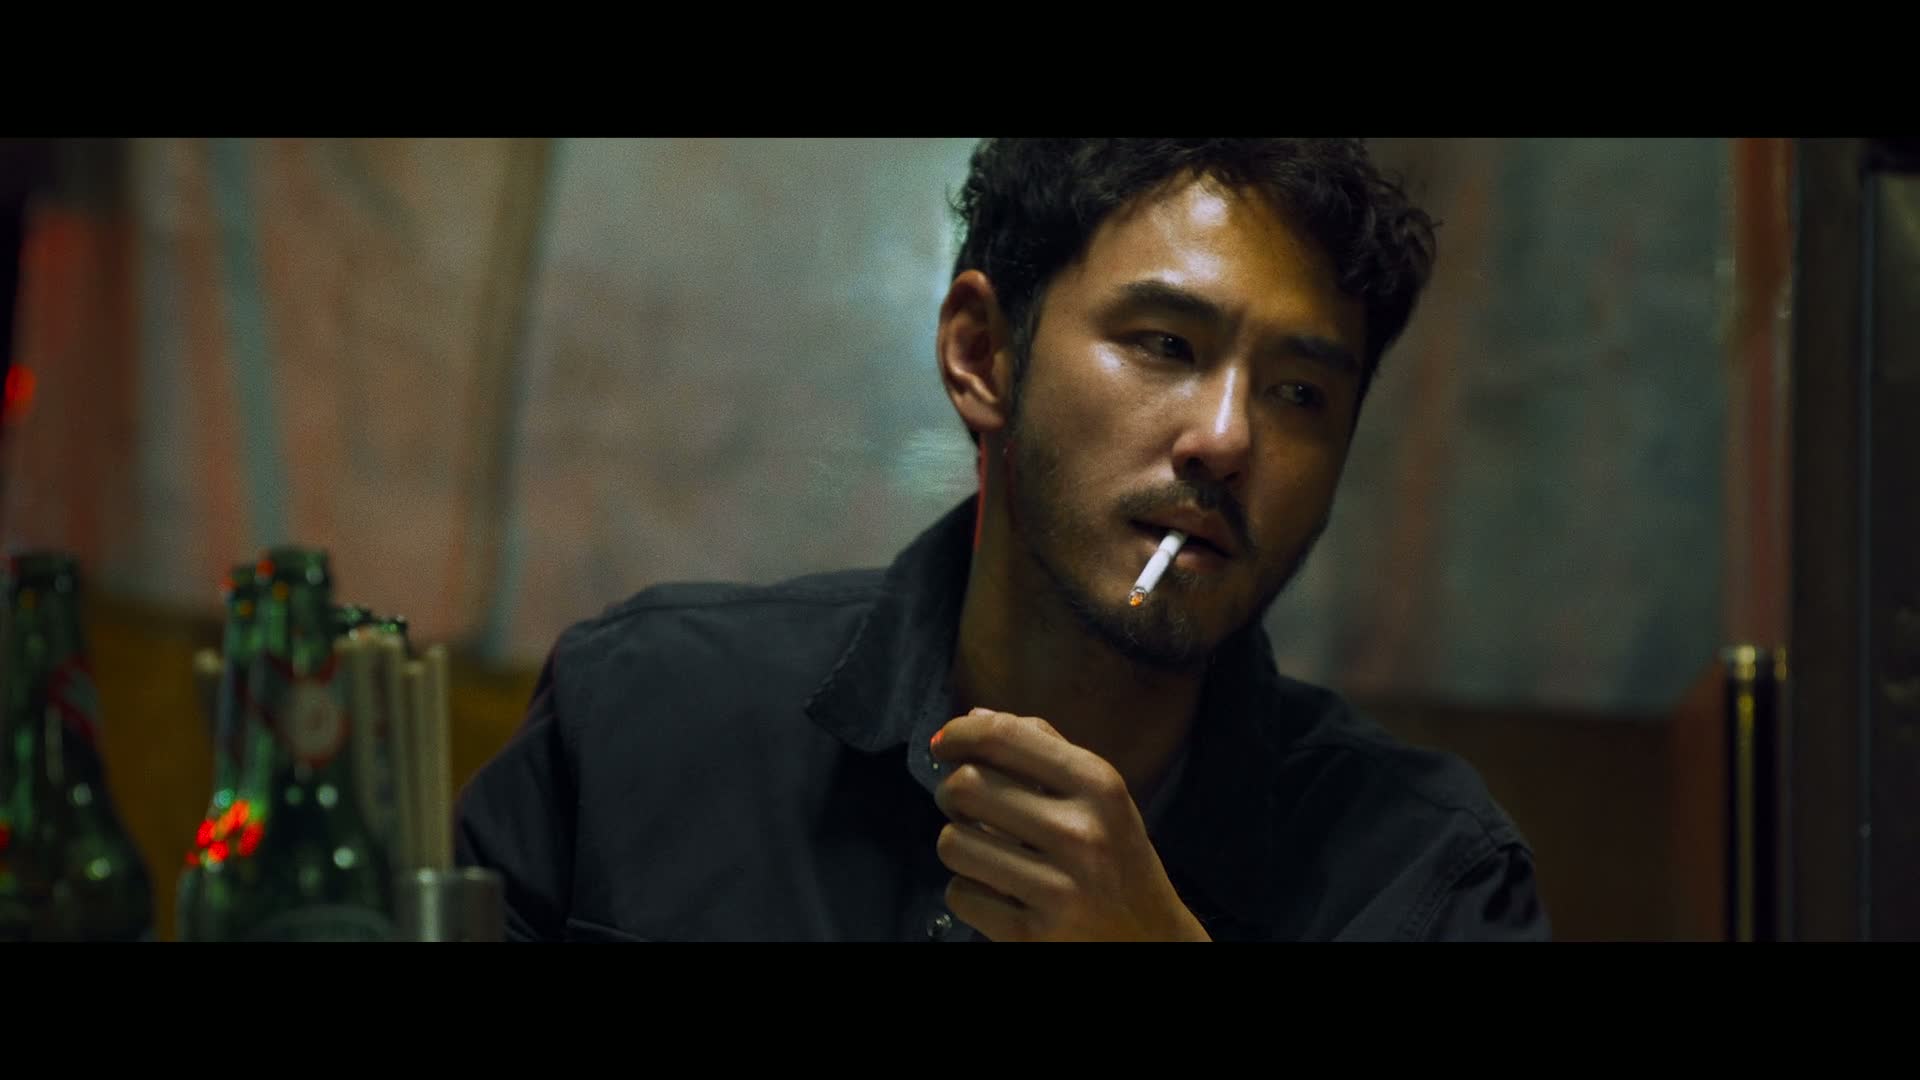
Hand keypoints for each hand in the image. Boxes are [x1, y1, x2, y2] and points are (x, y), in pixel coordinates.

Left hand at [928, 708, 1208, 941]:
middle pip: (966, 786)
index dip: (958, 735)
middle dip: (950, 793)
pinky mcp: (1032, 936)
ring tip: (982, 850)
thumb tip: (975, 719)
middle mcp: (1081, 833)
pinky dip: (968, 891)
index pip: (1004, 738)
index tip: (944, 744)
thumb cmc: (1119, 861)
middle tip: (962, 805)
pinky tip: (996, 892)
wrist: (1153, 943)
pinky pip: (960, 895)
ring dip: (958, 844)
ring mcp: (1058, 889)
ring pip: (953, 842)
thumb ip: (1046, 751)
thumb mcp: (1103, 798)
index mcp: (1099, 786)